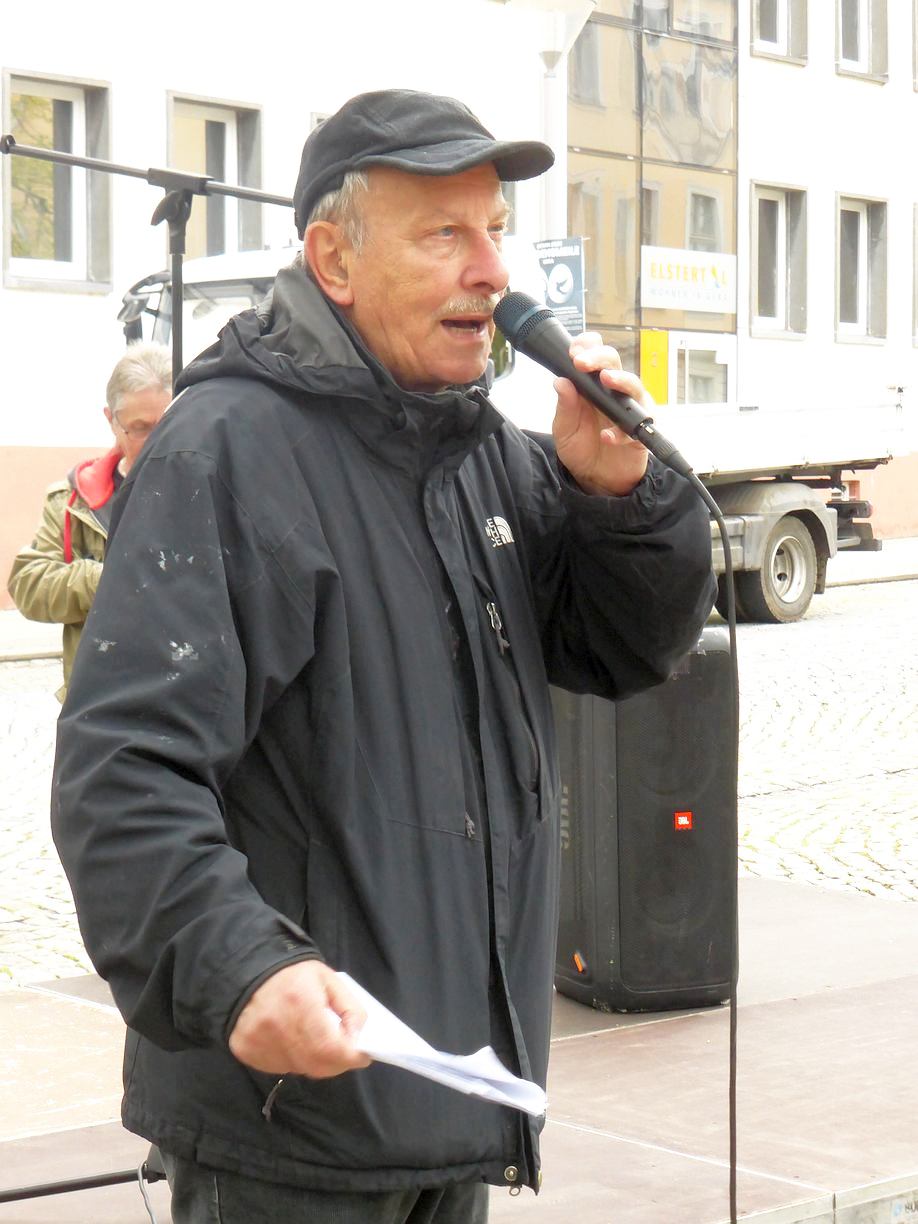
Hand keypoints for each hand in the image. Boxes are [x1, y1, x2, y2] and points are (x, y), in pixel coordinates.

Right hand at [228, 959, 371, 1077]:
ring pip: (300, 1069)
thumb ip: (350, 1008)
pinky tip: (292, 1040)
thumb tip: (359, 1038)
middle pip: (318, 1065)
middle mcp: (278, 1028)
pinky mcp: (247, 1052)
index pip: (331, 1048)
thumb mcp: (329, 979)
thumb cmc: (293, 974)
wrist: (248, 971)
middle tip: (342, 1049)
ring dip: (314, 1060)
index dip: (351, 1056)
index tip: (363, 1055)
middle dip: (337, 1061)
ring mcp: (259, 1043)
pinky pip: (279, 1067)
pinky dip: (293, 1060)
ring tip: (313, 1038)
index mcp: (301, 1003)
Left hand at [552, 334, 650, 496]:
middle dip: (598, 357)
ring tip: (607, 380)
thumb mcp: (564, 428)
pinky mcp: (640, 432)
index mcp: (592, 385)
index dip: (586, 347)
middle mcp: (614, 391)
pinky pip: (637, 426)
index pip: (594, 354)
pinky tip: (606, 436)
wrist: (595, 478)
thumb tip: (561, 381)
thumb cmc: (581, 447)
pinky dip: (621, 431)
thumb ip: (564, 406)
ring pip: (634, 386)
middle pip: (614, 362)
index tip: (573, 351)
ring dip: (621, 380)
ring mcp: (630, 409)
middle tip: (582, 362)